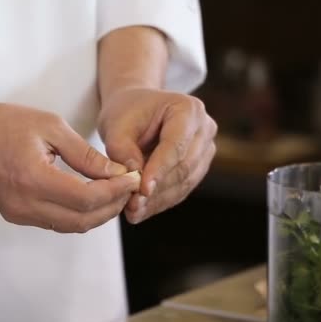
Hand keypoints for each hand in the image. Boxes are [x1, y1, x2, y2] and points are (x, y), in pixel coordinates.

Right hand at [0, 102, 139, 232]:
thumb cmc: (1, 124)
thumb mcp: (49, 127)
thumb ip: (84, 153)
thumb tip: (115, 172)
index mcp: (33, 179)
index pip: (87, 198)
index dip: (115, 191)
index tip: (132, 177)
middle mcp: (25, 205)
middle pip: (82, 221)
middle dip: (112, 207)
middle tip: (128, 187)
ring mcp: (18, 214)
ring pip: (71, 226)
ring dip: (97, 214)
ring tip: (113, 192)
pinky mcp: (16, 215)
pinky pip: (56, 223)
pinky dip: (78, 214)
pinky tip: (90, 196)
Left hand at [98, 87, 216, 223]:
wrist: (136, 110)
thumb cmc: (126, 112)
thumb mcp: (115, 125)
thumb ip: (122, 149)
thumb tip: (134, 177)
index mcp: (188, 109)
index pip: (176, 145)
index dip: (159, 170)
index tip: (141, 189)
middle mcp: (204, 128)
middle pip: (184, 166)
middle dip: (157, 190)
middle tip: (132, 207)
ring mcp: (205, 149)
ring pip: (184, 182)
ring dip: (158, 200)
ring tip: (133, 212)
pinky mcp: (199, 167)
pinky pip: (182, 189)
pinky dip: (160, 201)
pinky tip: (141, 211)